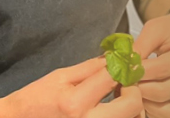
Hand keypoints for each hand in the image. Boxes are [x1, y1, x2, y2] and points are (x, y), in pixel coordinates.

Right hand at [0, 58, 142, 117]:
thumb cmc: (36, 99)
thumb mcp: (60, 77)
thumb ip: (89, 67)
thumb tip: (114, 56)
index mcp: (75, 103)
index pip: (113, 78)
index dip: (123, 66)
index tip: (125, 62)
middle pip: (132, 105)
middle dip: (133, 90)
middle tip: (122, 84)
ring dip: (131, 106)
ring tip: (118, 98)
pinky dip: (123, 116)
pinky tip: (112, 109)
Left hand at [132, 10, 169, 117]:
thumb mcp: (154, 29)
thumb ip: (139, 46)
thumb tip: (123, 66)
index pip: (160, 69)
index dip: (137, 72)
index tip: (122, 71)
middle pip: (163, 91)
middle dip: (138, 88)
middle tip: (124, 82)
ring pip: (166, 108)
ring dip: (145, 101)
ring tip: (135, 88)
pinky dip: (154, 110)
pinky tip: (146, 96)